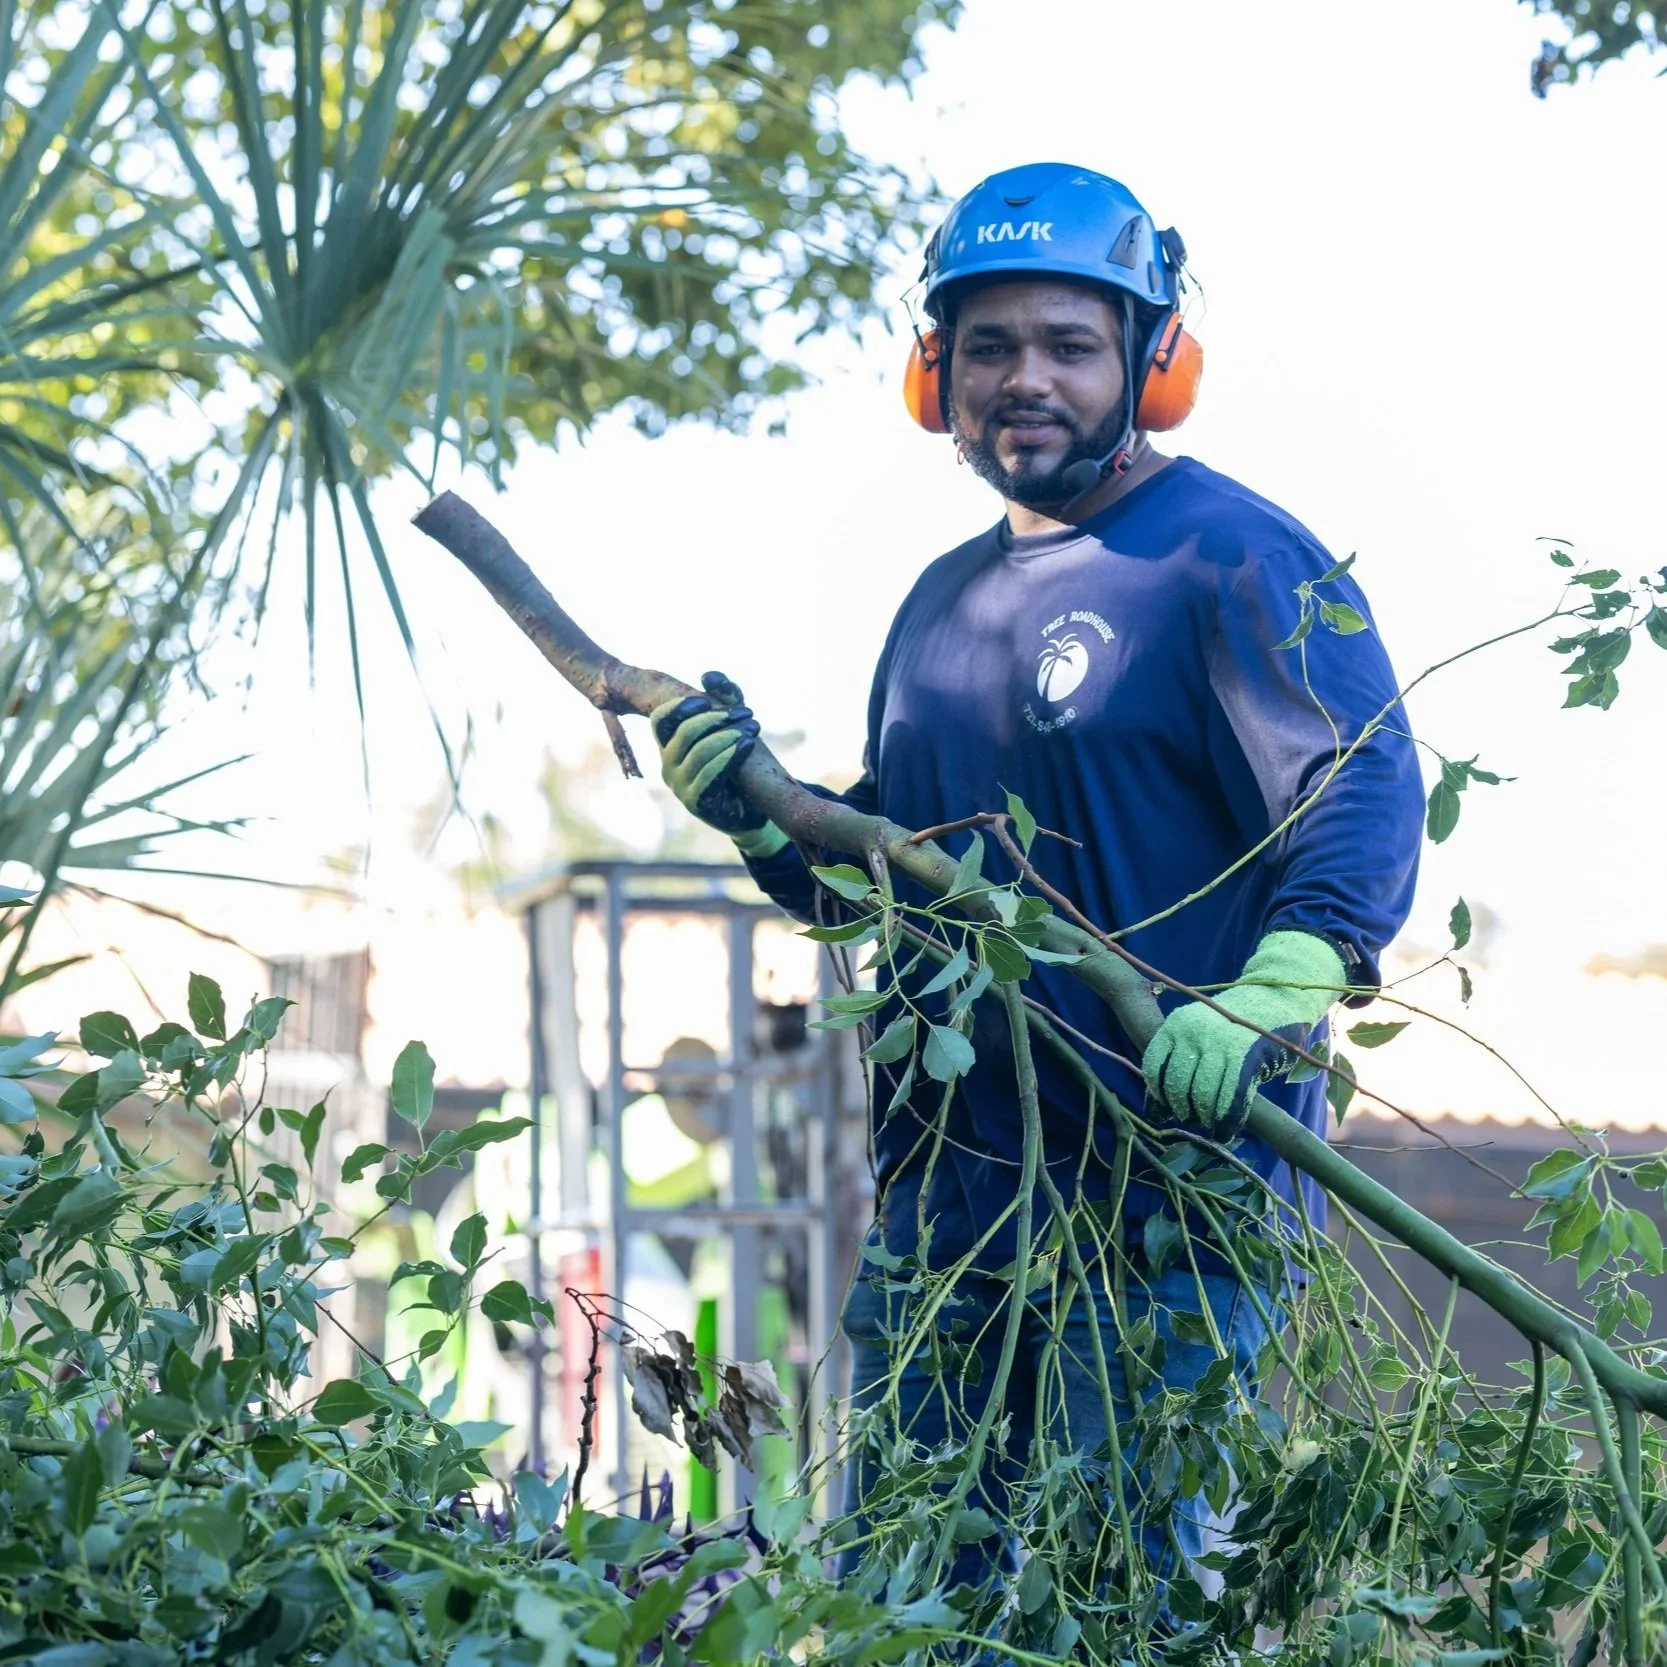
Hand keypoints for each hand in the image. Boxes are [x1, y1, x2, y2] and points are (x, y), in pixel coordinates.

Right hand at [650, 672, 786, 859]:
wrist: (753, 805)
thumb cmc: (738, 760)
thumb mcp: (734, 723)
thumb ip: (725, 696)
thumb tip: (708, 676)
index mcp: (670, 745)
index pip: (660, 720)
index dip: (680, 706)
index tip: (706, 698)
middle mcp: (668, 765)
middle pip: (684, 733)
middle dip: (716, 718)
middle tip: (747, 713)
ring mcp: (680, 786)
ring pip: (698, 753)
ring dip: (728, 736)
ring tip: (753, 729)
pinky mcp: (696, 803)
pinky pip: (709, 775)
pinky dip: (730, 757)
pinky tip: (747, 746)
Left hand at [1141, 931, 1345, 1138]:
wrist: (1276, 997)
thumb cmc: (1234, 1023)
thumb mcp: (1199, 1032)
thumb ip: (1179, 1060)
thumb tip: (1157, 1111)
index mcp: (1177, 1024)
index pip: (1154, 1065)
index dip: (1157, 1092)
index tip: (1165, 1108)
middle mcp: (1195, 1032)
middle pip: (1177, 1084)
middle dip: (1182, 1108)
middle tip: (1192, 1117)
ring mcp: (1221, 1044)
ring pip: (1202, 1095)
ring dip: (1205, 1117)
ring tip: (1210, 1123)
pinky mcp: (1247, 1058)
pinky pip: (1231, 1099)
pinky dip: (1227, 1122)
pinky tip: (1225, 1132)